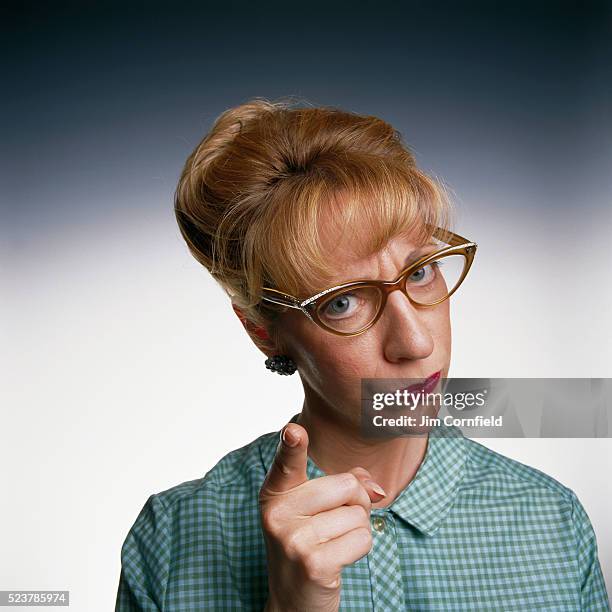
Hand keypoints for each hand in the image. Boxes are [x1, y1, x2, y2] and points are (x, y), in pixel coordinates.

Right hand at [260, 422, 385, 611]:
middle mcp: (278, 513)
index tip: (293, 431)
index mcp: (276, 493)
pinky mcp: (313, 563)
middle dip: (356, 504)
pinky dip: (359, 549)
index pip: (286, 462)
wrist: (293, 602)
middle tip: (333, 525)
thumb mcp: (318, 509)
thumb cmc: (309, 545)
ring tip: (332, 545)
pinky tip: (337, 560)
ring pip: (358, 514)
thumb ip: (346, 484)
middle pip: (347, 485)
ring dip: (356, 530)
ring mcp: (293, 539)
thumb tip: (376, 488)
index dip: (292, 444)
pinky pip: (362, 539)